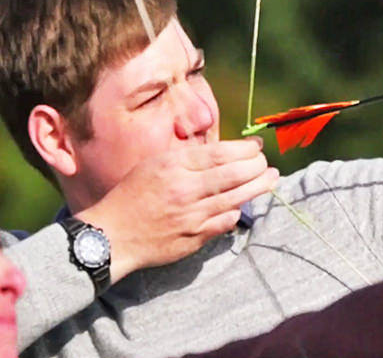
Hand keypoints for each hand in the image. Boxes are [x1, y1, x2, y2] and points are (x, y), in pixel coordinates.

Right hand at [76, 138, 277, 282]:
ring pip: (236, 198)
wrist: (112, 236)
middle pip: (234, 174)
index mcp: (173, 166)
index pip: (220, 153)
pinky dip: (236, 211)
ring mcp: (191, 215)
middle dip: (258, 166)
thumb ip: (188, 158)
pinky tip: (242, 204)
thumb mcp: (155, 164)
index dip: (245, 149)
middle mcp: (185, 189)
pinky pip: (225, 221)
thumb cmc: (132, 195)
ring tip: (271, 178)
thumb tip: (224, 151)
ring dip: (258, 187)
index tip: (257, 145)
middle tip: (267, 163)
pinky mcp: (194, 237)